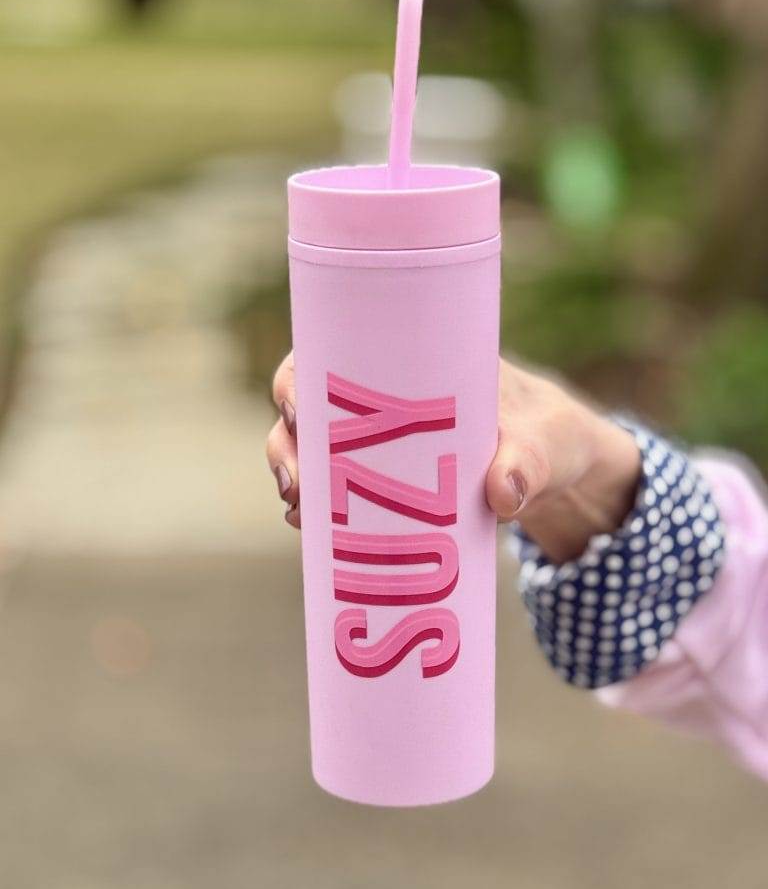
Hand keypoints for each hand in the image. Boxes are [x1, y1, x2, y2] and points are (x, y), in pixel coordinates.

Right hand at [266, 353, 640, 561]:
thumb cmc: (551, 436)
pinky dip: (318, 509)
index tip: (296, 410)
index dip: (298, 379)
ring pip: (313, 451)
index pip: (334, 355)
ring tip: (300, 515)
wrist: (564, 472)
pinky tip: (310, 533)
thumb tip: (502, 494)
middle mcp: (385, 402)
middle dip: (286, 444)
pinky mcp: (390, 484)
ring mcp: (383, 444)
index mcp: (413, 365)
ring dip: (296, 479)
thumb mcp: (547, 444)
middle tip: (297, 486)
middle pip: (307, 408)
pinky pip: (338, 490)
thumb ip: (529, 464)